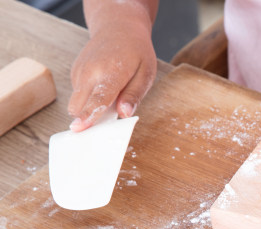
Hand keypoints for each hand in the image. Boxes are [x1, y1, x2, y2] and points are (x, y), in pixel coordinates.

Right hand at [68, 0, 157, 131]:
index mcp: (110, 72)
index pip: (98, 98)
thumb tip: (124, 114)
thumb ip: (134, 95)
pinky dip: (88, 98)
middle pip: (79, 105)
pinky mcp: (75, 72)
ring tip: (110, 97)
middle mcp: (89, 71)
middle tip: (107, 122)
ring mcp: (79, 71)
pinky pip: (78, 94)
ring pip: (76, 102)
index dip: (89, 115)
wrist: (118, 28)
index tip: (78, 128)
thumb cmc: (136, 53)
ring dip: (89, 108)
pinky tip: (103, 88)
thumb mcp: (145, 74)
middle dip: (87, 118)